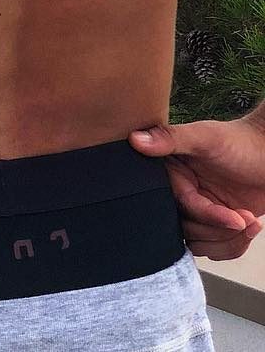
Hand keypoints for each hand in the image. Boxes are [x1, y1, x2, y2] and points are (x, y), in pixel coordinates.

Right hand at [130, 116, 264, 259]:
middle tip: (243, 218)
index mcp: (172, 171)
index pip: (180, 206)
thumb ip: (170, 138)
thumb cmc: (241, 141)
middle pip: (188, 230)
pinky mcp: (214, 224)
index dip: (207, 216)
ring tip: (250, 221)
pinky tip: (252, 225)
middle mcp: (181, 192)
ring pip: (200, 245)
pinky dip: (236, 244)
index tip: (233, 217)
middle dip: (220, 230)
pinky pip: (215, 249)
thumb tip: (135, 139)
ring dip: (230, 240)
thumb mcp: (205, 137)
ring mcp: (199, 210)